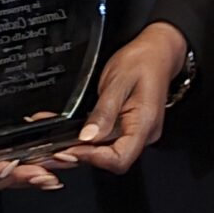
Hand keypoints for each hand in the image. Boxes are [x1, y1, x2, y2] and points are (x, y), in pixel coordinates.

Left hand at [54, 24, 186, 175]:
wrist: (158, 52)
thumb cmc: (143, 61)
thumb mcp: (118, 81)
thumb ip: (104, 111)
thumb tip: (87, 137)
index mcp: (145, 123)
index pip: (120, 159)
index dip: (93, 158)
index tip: (69, 149)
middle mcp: (145, 134)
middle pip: (113, 160)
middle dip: (83, 157)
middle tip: (55, 149)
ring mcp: (138, 134)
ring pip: (109, 154)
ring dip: (83, 151)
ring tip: (58, 143)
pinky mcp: (130, 130)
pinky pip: (109, 142)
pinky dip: (90, 142)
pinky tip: (73, 136)